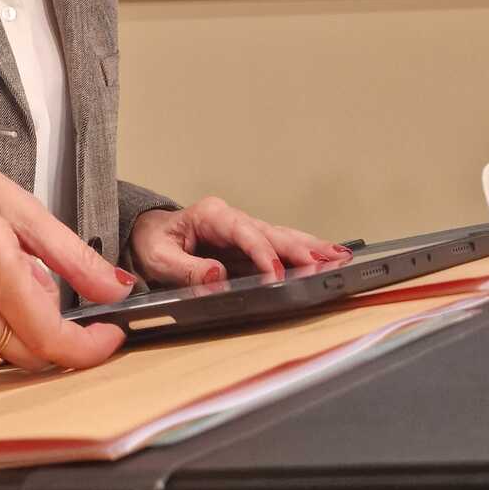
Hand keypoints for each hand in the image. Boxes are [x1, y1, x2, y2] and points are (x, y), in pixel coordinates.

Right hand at [0, 128, 132, 370]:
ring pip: (6, 350)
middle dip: (53, 326)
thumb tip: (116, 289)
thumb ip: (71, 254)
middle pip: (31, 352)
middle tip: (37, 274)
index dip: (87, 348)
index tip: (109, 337)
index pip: (48, 336)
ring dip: (20, 322)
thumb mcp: (17, 202)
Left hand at [129, 197, 347, 285]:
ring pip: (281, 237)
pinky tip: (326, 257)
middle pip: (270, 232)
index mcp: (210, 215)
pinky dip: (304, 252)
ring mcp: (243, 232)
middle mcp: (231, 219)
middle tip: (326, 261)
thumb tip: (217, 275)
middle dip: (299, 247)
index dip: (261, 252)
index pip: (242, 231)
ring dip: (310, 248)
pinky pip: (280, 248)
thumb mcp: (159, 258)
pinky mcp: (250, 247)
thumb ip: (186, 268)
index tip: (276, 272)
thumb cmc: (153, 242)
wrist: (149, 237)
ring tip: (339, 257)